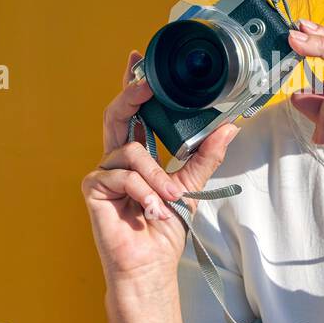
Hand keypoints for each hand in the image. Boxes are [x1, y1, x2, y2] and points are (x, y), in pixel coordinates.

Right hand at [82, 50, 240, 295]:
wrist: (149, 265)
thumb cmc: (164, 229)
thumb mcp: (190, 186)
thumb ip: (205, 156)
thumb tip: (230, 126)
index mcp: (136, 155)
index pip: (133, 112)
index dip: (132, 83)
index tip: (138, 57)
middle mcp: (116, 159)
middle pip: (117, 114)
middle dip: (131, 93)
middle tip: (147, 82)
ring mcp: (102, 173)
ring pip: (130, 152)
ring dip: (156, 176)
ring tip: (169, 199)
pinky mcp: (93, 189)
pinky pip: (120, 175)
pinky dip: (142, 192)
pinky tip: (150, 211)